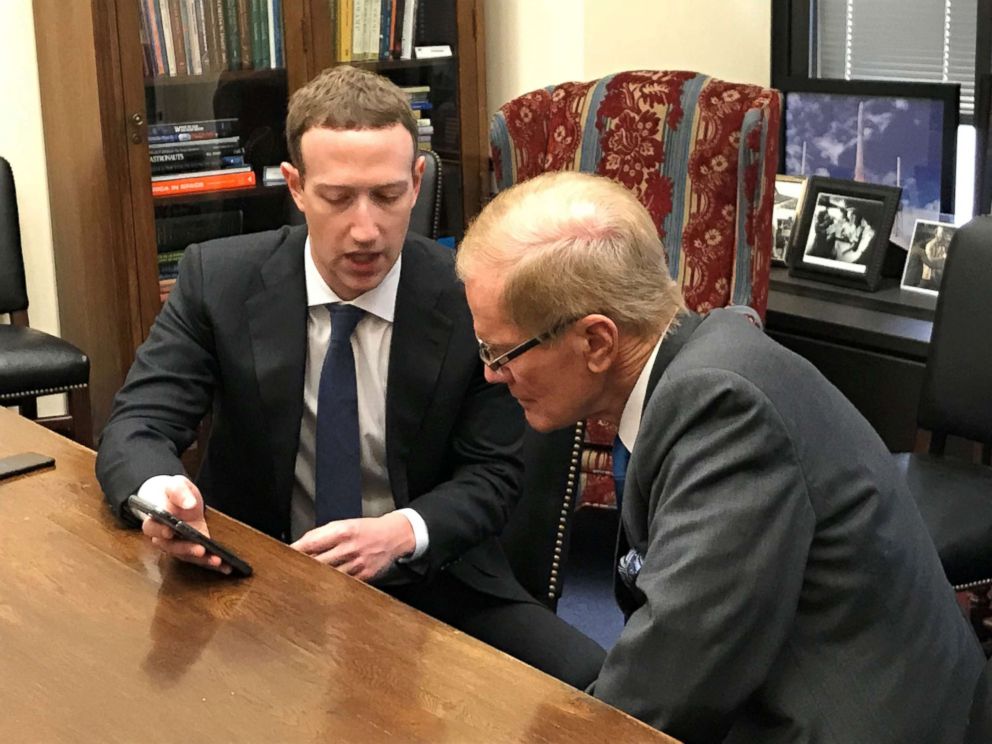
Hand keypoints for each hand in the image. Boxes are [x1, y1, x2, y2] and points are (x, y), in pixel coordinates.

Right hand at [140, 475, 230, 574]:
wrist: (177, 499)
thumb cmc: (172, 493)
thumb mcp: (175, 485)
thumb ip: (179, 492)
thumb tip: (188, 504)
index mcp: (154, 520)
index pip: (152, 528)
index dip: (159, 531)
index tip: (169, 531)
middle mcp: (164, 537)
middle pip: (170, 547)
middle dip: (185, 549)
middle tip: (199, 550)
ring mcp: (178, 544)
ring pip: (186, 556)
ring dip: (201, 560)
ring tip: (216, 560)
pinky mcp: (191, 547)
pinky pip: (198, 558)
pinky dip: (211, 563)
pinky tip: (225, 566)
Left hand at [291, 512, 415, 581]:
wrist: (394, 536)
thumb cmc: (366, 530)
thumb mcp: (344, 524)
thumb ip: (322, 534)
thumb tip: (300, 546)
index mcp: (342, 531)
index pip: (311, 543)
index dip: (295, 551)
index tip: (283, 557)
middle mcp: (349, 548)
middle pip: (317, 562)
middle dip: (302, 567)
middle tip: (287, 573)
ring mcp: (357, 564)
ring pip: (328, 576)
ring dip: (314, 579)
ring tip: (301, 583)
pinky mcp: (363, 577)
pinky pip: (342, 583)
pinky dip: (330, 585)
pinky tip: (321, 587)